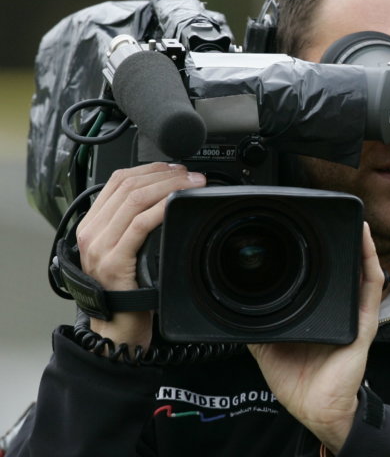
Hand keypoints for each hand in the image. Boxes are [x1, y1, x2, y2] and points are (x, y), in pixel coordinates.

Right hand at [74, 162, 206, 347]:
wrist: (118, 328)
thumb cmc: (129, 291)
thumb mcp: (126, 250)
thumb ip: (134, 225)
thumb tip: (164, 198)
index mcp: (92, 225)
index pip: (117, 181)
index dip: (150, 168)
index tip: (175, 168)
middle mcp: (91, 232)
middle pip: (129, 185)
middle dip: (165, 174)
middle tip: (191, 175)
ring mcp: (100, 247)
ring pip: (135, 200)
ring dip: (169, 187)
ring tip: (192, 185)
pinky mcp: (114, 262)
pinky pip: (139, 225)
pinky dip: (161, 209)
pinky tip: (177, 204)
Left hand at [248, 224, 385, 453]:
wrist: (313, 407)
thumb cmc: (295, 381)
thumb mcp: (267, 345)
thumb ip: (256, 323)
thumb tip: (234, 305)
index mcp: (317, 312)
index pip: (320, 276)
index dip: (316, 252)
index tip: (303, 229)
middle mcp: (337, 309)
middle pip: (344, 268)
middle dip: (342, 241)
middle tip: (332, 216)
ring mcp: (353, 313)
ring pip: (361, 270)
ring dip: (360, 243)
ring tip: (353, 220)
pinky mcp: (364, 322)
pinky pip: (370, 286)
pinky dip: (369, 260)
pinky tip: (363, 241)